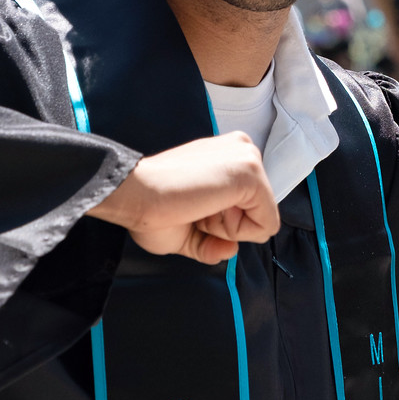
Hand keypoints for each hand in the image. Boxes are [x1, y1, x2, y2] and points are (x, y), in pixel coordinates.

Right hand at [87, 133, 280, 263]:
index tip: (192, 207)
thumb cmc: (151, 207)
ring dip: (228, 228)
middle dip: (228, 224)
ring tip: (197, 207)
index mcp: (228, 155)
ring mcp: (248, 159)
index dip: (221, 221)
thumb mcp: (190, 231)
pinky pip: (265, 224)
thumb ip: (214, 242)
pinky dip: (235, 232)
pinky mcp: (250, 173)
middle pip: (259, 211)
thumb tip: (231, 250)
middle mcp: (242, 149)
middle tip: (194, 209)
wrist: (132, 194)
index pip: (250, 205)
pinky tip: (206, 210)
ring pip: (262, 218)